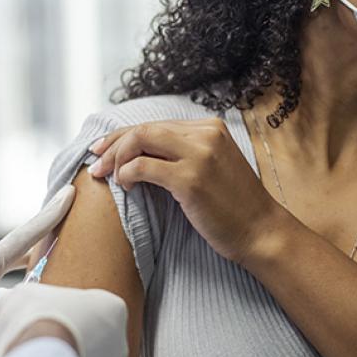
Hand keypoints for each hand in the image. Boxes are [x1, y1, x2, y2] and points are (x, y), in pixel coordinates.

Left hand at [0, 185, 75, 351]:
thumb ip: (13, 328)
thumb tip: (37, 323)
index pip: (23, 236)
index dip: (49, 215)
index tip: (68, 192)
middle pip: (21, 242)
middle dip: (45, 229)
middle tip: (67, 212)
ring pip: (14, 262)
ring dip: (36, 255)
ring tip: (57, 252)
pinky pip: (8, 282)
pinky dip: (24, 279)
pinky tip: (34, 289)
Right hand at [0, 283, 128, 356]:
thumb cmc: (37, 322)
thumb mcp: (22, 295)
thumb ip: (17, 296)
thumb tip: (1, 299)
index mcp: (112, 308)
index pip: (87, 304)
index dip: (58, 308)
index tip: (39, 314)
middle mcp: (119, 341)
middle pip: (87, 336)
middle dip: (61, 337)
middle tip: (33, 339)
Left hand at [87, 118, 278, 264]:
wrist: (261, 232)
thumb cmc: (234, 206)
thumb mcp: (212, 167)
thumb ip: (184, 153)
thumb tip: (142, 155)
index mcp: (210, 128)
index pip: (155, 124)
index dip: (123, 135)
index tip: (103, 150)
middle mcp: (205, 134)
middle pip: (143, 128)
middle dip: (113, 145)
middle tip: (96, 165)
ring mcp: (199, 155)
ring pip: (140, 141)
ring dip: (116, 158)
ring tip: (106, 176)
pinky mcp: (191, 179)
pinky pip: (144, 167)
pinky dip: (127, 174)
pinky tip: (125, 186)